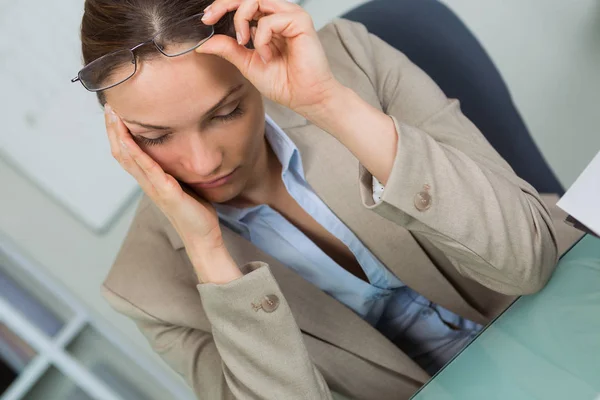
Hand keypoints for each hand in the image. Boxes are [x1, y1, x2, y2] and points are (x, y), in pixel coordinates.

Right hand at [104, 105, 241, 282]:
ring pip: (130, 159)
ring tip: (114, 116)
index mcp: (151, 180)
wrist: (203, 237)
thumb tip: (178, 151)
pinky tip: (129, 139)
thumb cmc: (195, 212)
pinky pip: (149, 170)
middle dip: (114, 129)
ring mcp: (155, 188)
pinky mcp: (167, 193)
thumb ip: (174, 170)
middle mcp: (148, 183)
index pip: (128, 153)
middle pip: (122, 153)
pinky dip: (137, 154)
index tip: (115, 112)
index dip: (118, 133)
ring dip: (120, 136)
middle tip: (108, 107)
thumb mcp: (183, 184)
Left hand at [198, 0, 339, 115]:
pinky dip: (261, 38)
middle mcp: (279, 15)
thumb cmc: (284, 83)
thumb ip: (228, 49)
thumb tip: (203, 43)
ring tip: (244, 43)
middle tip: (210, 18)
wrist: (304, 98)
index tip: (206, 19)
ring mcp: (290, 16)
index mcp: (268, 23)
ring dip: (241, 20)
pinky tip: (267, 55)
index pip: (242, 4)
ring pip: (255, 0)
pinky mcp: (299, 21)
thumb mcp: (247, 64)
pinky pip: (269, 20)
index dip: (222, 6)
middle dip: (224, 4)